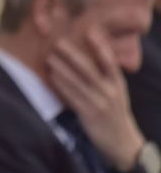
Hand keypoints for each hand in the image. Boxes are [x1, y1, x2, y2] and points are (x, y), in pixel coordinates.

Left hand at [46, 26, 144, 170]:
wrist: (122, 142)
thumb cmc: (115, 112)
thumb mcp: (117, 92)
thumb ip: (106, 75)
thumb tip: (93, 54)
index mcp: (118, 84)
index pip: (110, 62)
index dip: (100, 46)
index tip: (90, 31)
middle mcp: (110, 91)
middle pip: (89, 69)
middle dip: (73, 55)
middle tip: (59, 42)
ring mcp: (99, 103)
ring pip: (78, 83)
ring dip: (62, 69)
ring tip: (49, 58)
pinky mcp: (89, 114)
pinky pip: (73, 98)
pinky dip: (62, 86)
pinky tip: (53, 77)